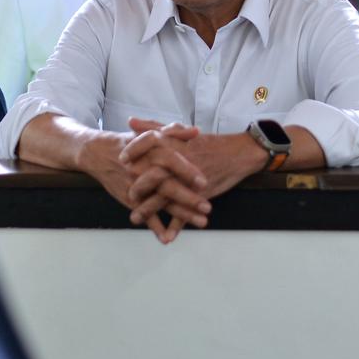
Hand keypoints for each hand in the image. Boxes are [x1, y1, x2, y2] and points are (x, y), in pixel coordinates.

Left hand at [126, 118, 264, 231]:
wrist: (237, 154)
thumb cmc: (206, 143)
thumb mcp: (178, 132)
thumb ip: (152, 127)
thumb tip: (130, 120)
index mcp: (174, 143)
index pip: (148, 143)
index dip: (133, 150)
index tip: (121, 159)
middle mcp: (179, 161)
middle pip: (153, 175)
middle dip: (137, 186)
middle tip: (126, 195)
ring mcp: (189, 181)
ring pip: (166, 197)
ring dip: (149, 210)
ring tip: (135, 219)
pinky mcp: (200, 195)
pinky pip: (185, 213)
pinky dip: (176, 225)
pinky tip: (165, 237)